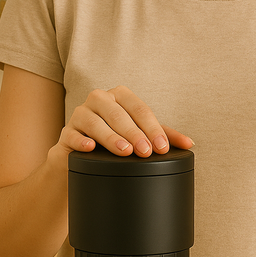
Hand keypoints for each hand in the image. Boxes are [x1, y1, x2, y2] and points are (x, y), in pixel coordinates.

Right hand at [57, 85, 193, 157]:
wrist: (83, 160)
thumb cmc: (116, 143)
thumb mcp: (141, 137)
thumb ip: (164, 137)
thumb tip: (189, 144)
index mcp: (120, 96)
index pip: (139, 108)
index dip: (152, 127)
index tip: (162, 147)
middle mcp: (99, 100)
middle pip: (117, 113)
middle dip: (133, 133)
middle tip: (146, 151)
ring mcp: (80, 114)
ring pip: (94, 121)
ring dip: (111, 137)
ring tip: (125, 151)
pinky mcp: (66, 132)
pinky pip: (72, 134)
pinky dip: (81, 140)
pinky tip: (90, 148)